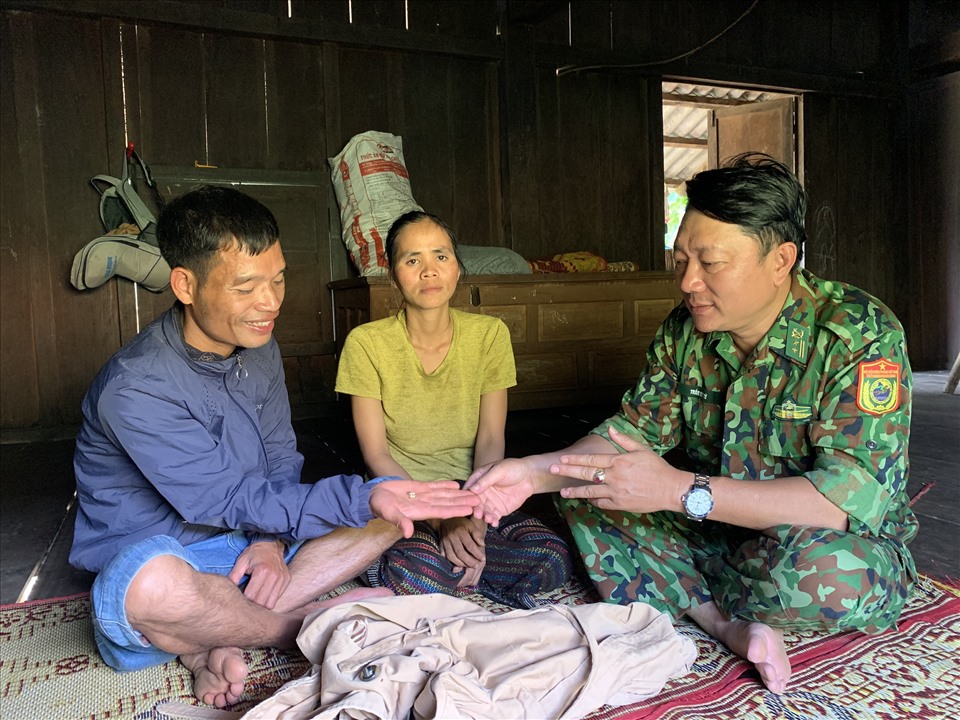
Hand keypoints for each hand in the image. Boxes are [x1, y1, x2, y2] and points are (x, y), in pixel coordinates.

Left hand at [227, 538, 290, 608]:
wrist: (271, 544)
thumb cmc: (254, 553)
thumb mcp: (241, 561)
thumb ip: (234, 576)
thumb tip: (227, 591)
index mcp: (262, 571)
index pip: (251, 596)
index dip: (244, 599)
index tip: (241, 596)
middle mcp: (275, 576)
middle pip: (261, 602)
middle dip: (252, 604)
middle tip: (247, 599)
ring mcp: (282, 578)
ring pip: (271, 603)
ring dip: (262, 604)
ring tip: (256, 597)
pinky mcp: (287, 580)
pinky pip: (277, 597)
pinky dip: (269, 598)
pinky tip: (264, 592)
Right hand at [369, 480, 478, 537]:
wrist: (373, 496)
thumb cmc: (380, 506)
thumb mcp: (389, 514)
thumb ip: (400, 522)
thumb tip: (408, 532)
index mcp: (420, 512)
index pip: (443, 511)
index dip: (457, 510)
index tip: (470, 510)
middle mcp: (425, 504)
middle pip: (448, 503)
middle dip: (463, 502)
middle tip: (480, 500)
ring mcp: (423, 496)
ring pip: (445, 495)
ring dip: (459, 494)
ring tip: (473, 492)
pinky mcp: (418, 487)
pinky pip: (435, 486)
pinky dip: (445, 485)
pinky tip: (456, 484)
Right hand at [440, 517, 486, 584]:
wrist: (444, 519)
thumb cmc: (461, 522)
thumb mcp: (471, 524)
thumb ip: (477, 534)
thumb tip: (482, 545)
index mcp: (460, 531)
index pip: (470, 545)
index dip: (477, 553)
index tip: (483, 559)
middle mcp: (451, 537)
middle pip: (461, 553)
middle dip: (470, 562)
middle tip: (476, 565)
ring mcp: (444, 542)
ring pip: (452, 557)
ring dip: (461, 564)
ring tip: (469, 566)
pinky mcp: (440, 546)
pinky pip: (446, 557)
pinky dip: (452, 562)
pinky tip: (459, 564)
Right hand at [464, 459, 535, 526]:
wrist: (529, 476)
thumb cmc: (513, 468)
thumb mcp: (498, 470)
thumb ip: (486, 480)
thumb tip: (473, 489)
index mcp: (478, 480)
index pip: (469, 488)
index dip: (466, 496)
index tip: (466, 502)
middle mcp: (482, 492)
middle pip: (475, 502)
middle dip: (476, 509)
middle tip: (477, 513)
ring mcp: (490, 502)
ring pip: (484, 511)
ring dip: (484, 516)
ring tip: (488, 518)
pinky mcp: (499, 509)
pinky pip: (494, 516)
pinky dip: (493, 520)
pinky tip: (494, 522)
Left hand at [555, 427, 684, 513]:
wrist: (670, 489)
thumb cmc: (657, 468)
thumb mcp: (641, 449)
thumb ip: (623, 440)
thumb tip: (610, 428)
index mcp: (618, 461)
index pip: (591, 460)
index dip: (575, 459)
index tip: (562, 459)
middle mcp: (615, 477)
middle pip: (586, 474)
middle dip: (567, 471)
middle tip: (553, 470)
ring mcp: (616, 492)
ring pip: (590, 492)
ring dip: (575, 492)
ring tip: (563, 492)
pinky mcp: (620, 504)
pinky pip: (601, 503)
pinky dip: (593, 500)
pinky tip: (587, 499)